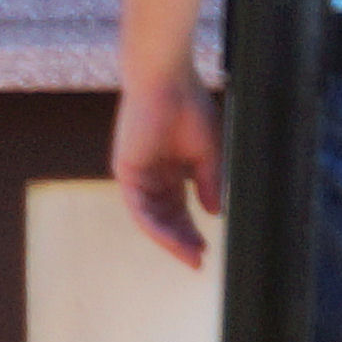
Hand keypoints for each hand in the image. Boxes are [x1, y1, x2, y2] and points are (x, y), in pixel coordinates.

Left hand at [114, 70, 223, 269]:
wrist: (168, 80)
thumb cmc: (189, 106)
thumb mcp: (209, 153)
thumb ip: (210, 183)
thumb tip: (215, 214)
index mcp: (170, 168)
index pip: (178, 208)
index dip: (191, 230)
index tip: (205, 251)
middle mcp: (152, 173)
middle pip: (165, 217)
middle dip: (181, 240)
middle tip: (198, 261)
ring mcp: (137, 173)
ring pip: (152, 217)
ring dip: (170, 239)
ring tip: (190, 255)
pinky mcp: (126, 169)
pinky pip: (139, 207)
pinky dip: (155, 226)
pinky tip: (173, 240)